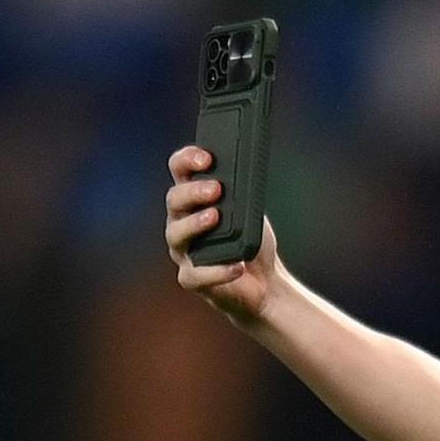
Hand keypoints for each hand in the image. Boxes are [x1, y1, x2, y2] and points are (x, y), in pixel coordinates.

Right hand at [165, 145, 283, 323]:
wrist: (264, 283)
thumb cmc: (250, 240)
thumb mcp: (250, 212)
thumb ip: (241, 193)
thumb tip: (243, 173)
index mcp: (193, 199)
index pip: (179, 170)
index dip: (187, 159)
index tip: (207, 157)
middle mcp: (180, 221)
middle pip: (175, 200)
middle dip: (194, 191)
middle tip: (217, 189)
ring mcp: (182, 251)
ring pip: (176, 234)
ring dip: (195, 223)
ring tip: (216, 217)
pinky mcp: (191, 279)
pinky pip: (196, 275)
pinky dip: (217, 271)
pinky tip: (237, 265)